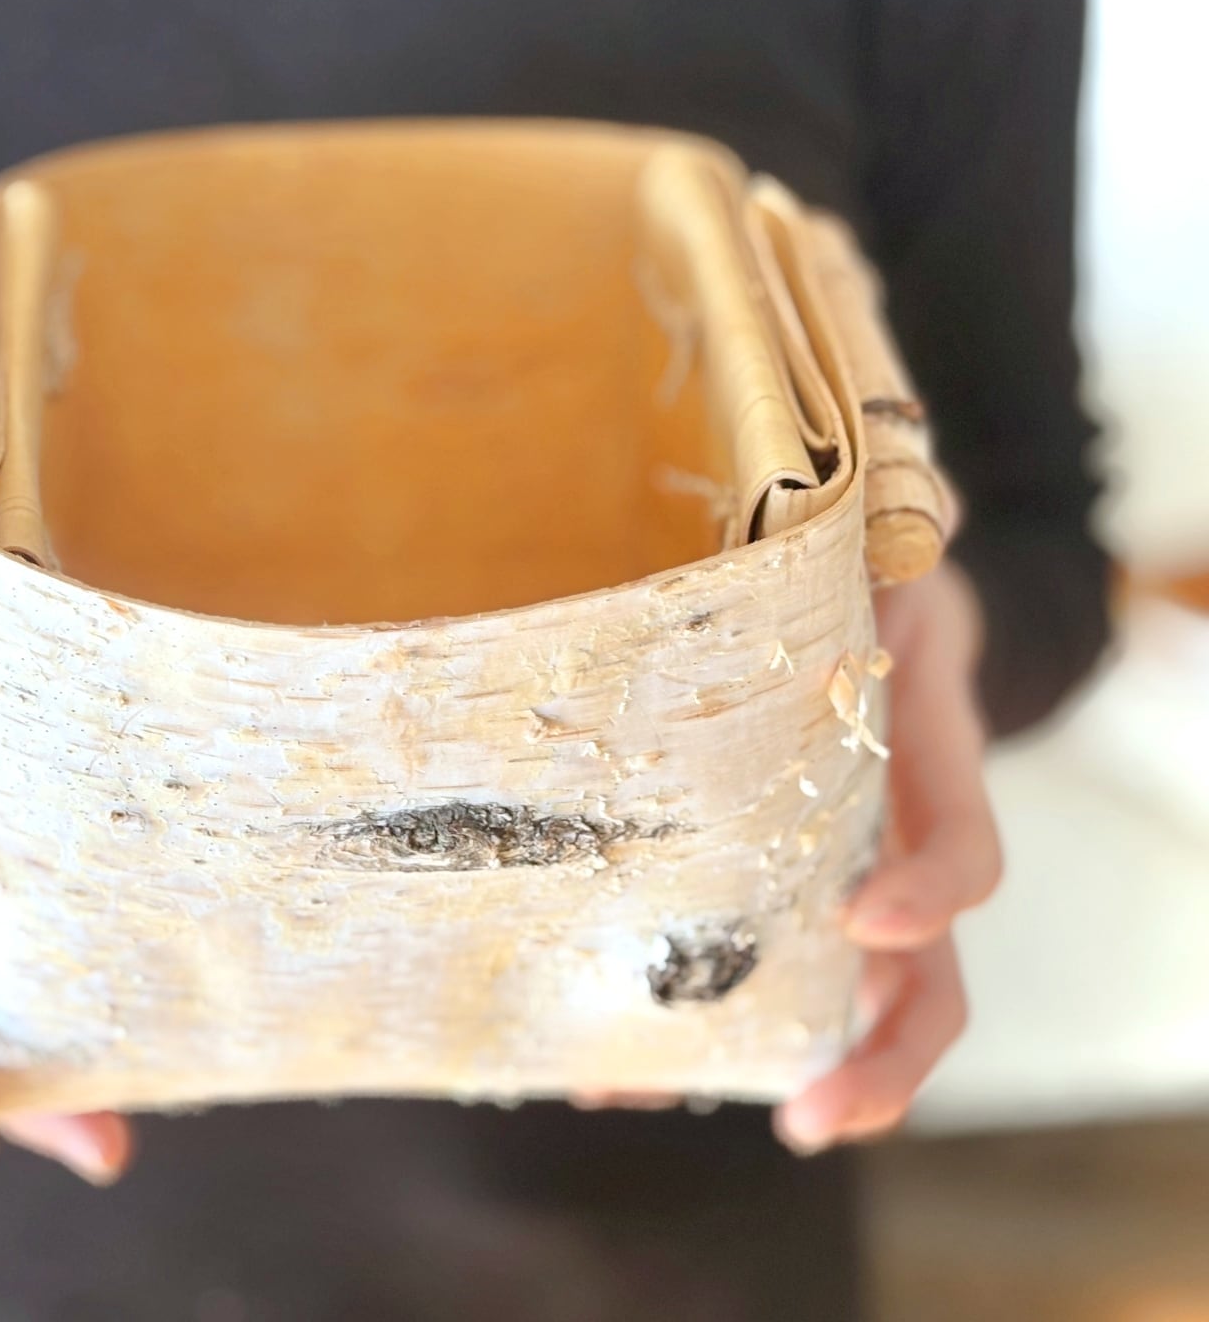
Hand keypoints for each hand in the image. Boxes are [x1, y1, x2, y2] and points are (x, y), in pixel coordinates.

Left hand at [571, 565, 999, 1144]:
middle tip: (814, 1118)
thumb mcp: (869, 530)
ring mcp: (834, 859)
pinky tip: (598, 1049)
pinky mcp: (765, 868)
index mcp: (923, 742)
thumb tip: (830, 439)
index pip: (959, 834)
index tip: (872, 920)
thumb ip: (866, 518)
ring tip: (642, 1098)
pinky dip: (686, 1007)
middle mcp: (891, 825)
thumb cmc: (859, 553)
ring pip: (827, 989)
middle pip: (921, 969)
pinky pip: (746, 954)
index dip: (933, 887)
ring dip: (753, 1055)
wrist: (859, 577)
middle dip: (880, 1052)